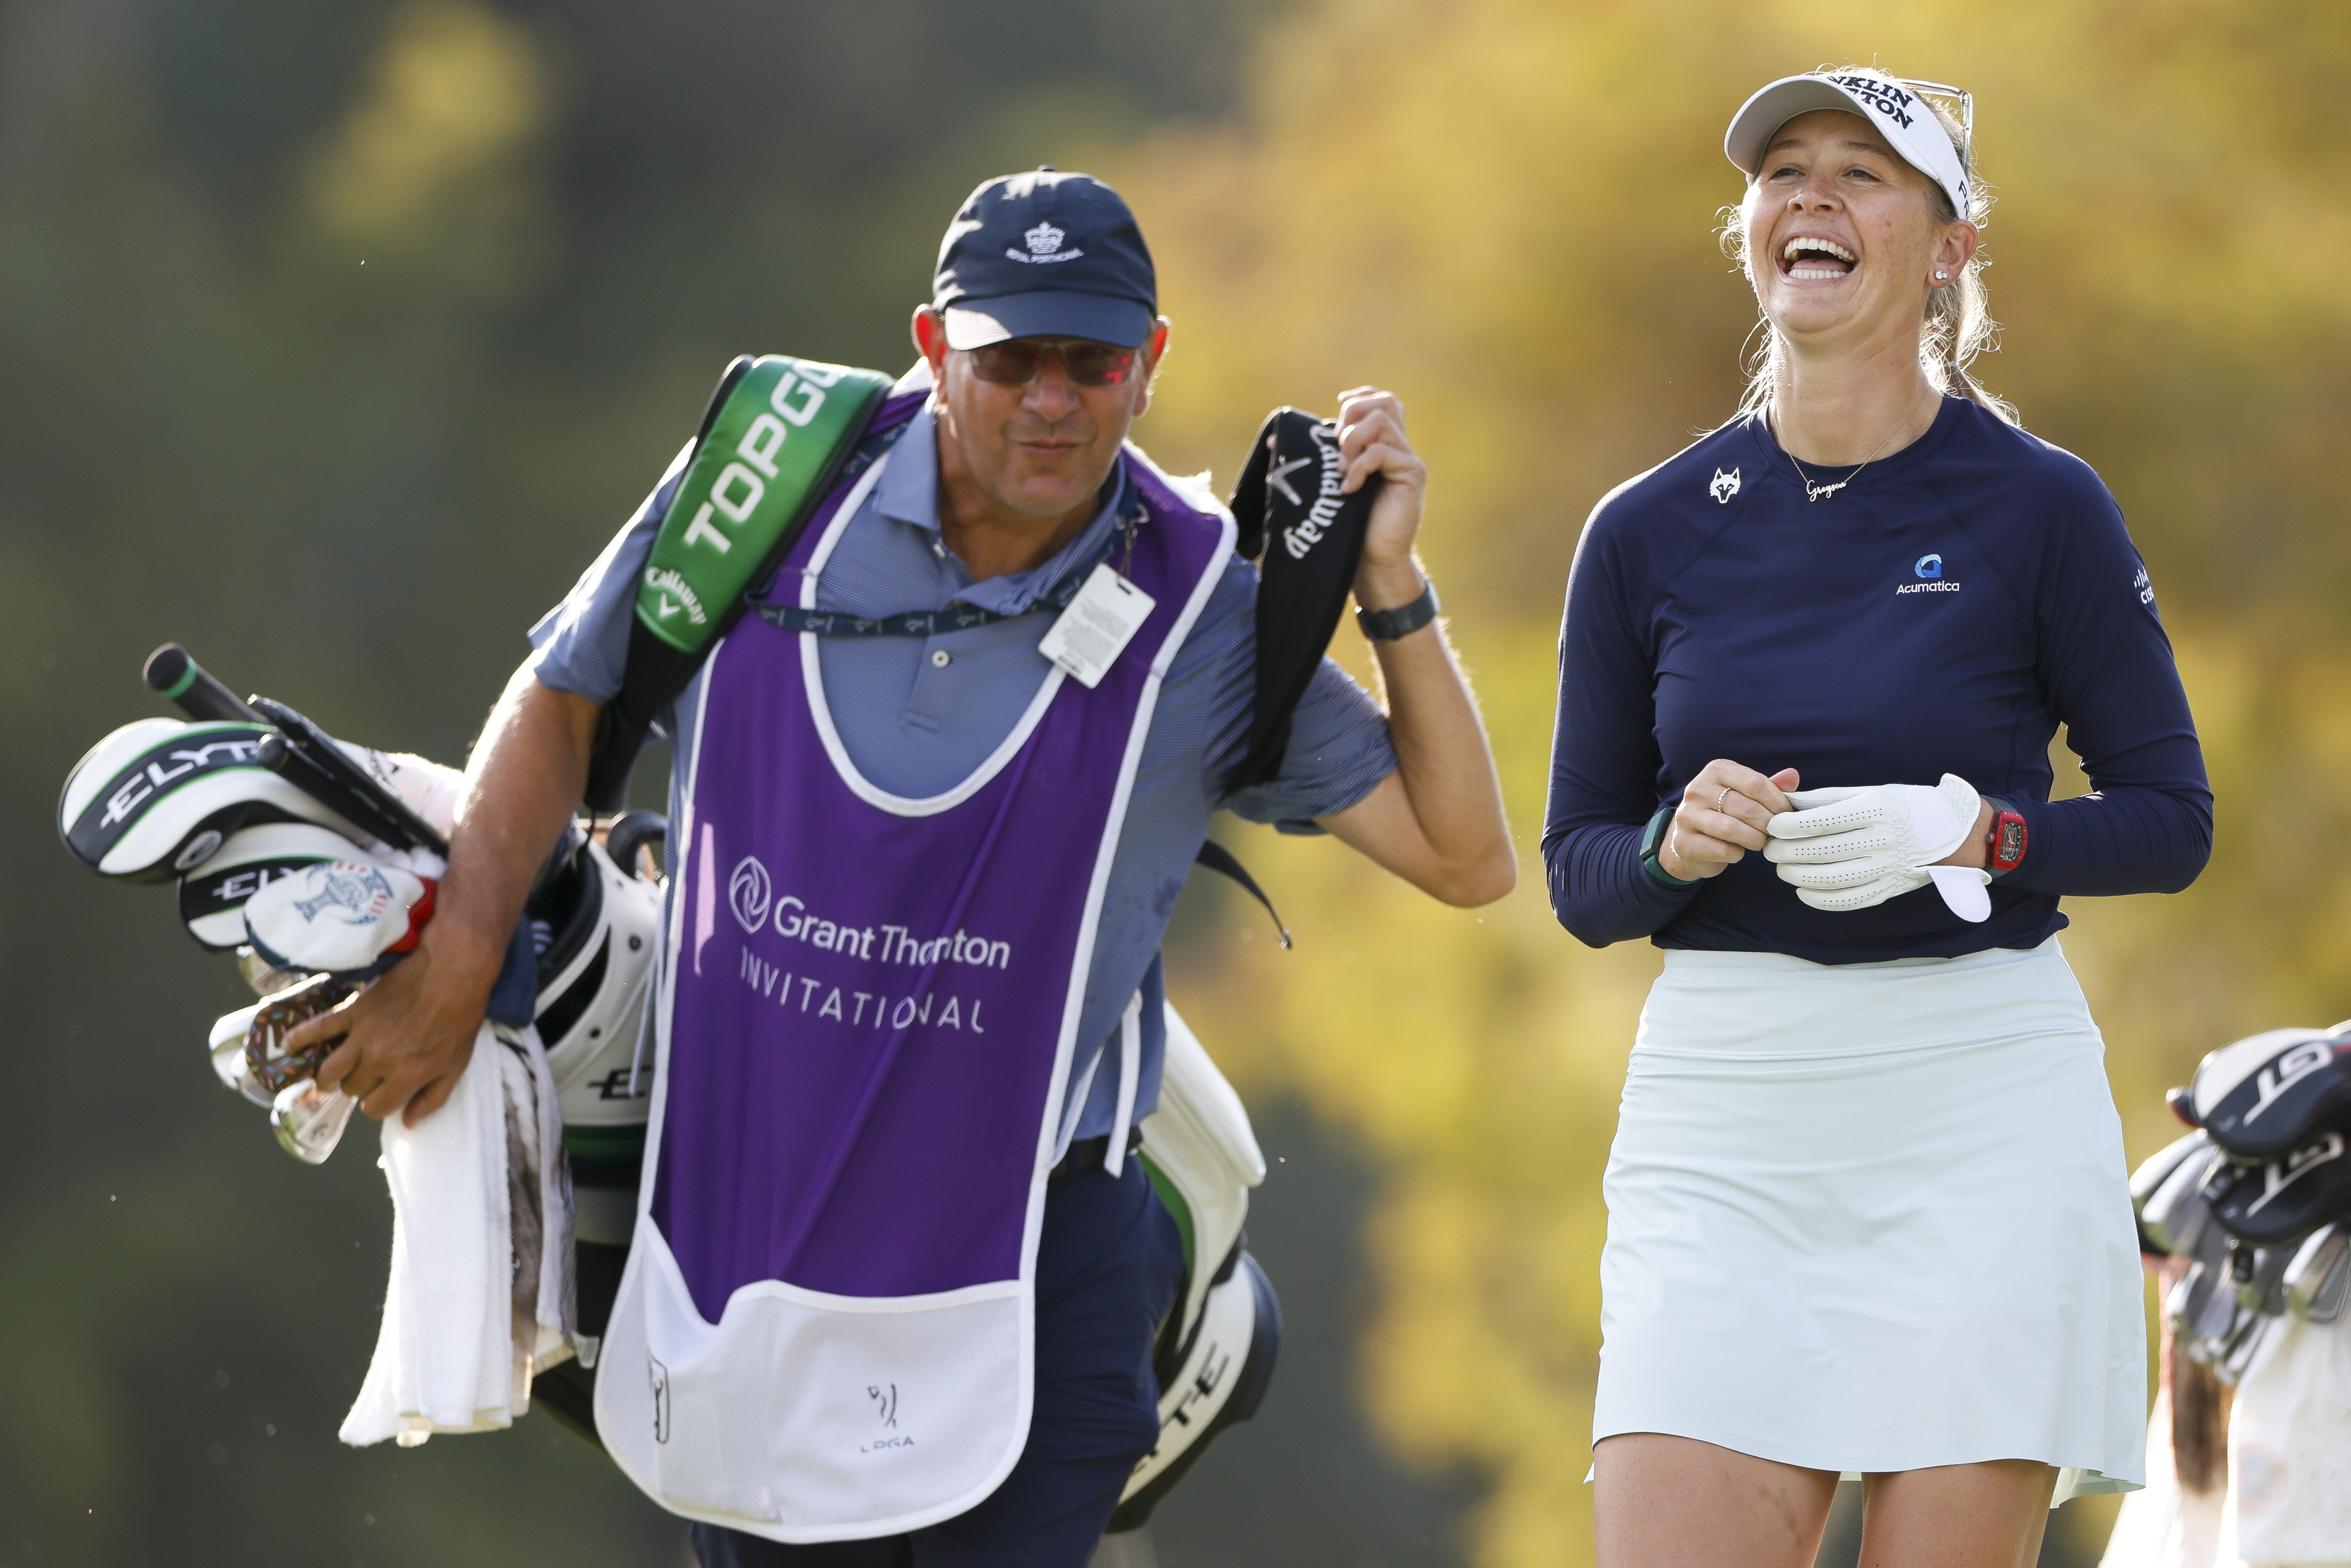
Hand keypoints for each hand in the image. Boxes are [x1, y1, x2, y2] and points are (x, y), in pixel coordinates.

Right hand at [295, 931, 499, 1124]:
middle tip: (367, 1077)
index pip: (376, 1108)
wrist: (453, 971)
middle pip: (352, 1088)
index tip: (383, 1096)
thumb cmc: (460, 1018)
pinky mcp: (353, 1010)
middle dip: (360, 1086)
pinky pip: (317, 1029)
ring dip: (328, 1077)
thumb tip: (409, 1124)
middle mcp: (380, 1060)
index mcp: (407, 1076)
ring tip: (328, 1077)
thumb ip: (432, 1098)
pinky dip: (299, 1038)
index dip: (379, 1105)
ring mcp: (363, 1036)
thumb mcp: (457, 1065)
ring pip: (330, 1070)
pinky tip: (288, 1045)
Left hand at [1333, 387, 1428, 610]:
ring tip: (1341, 469)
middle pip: (1383, 402)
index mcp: (1382, 443)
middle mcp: (1399, 446)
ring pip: (1381, 421)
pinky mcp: (1412, 474)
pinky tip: (1349, 489)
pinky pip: (1381, 452)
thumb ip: (1315, 458)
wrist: (1370, 559)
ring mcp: (1407, 459)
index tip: (1337, 407)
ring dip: (1352, 440)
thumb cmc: (1348, 524)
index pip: (1382, 400)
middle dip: (1350, 417)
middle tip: (1336, 447)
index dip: (1360, 396)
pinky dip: (1359, 466)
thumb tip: (1273, 441)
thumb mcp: (1328, 482)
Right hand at [1657, 761, 1799, 880]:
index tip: (1785, 814)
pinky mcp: (1684, 843)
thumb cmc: (1724, 813)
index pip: (1755, 783)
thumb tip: (1792, 776)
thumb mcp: (1745, 794)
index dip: (1777, 801)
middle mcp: (1697, 789)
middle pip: (1746, 807)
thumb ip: (1768, 786)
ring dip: (1754, 839)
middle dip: (1767, 823)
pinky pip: (1722, 850)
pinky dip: (1736, 854)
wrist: (1690, 840)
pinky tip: (1737, 851)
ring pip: (1732, 829)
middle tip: (1776, 832)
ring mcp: (1687, 816)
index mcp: (1716, 770)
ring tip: (1760, 841)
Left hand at [1762, 773, 1990, 919]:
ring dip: (1798, 875)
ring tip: (1782, 868)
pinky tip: (1803, 890)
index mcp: (1876, 810)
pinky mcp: (1890, 889)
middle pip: (1821, 851)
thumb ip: (1826, 799)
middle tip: (1769, 849)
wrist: (1954, 831)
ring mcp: (1888, 867)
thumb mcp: (1870, 792)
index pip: (1821, 821)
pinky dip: (1821, 898)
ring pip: (1831, 878)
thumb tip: (1786, 802)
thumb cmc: (1903, 805)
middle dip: (1786, 851)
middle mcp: (1883, 840)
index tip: (1771, 826)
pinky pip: (1850, 899)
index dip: (1789, 826)